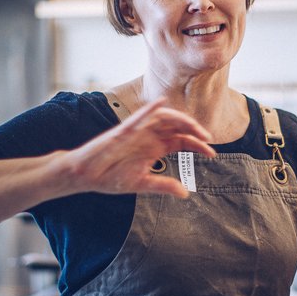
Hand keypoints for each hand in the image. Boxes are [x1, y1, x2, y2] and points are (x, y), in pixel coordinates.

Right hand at [69, 97, 215, 197]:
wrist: (85, 175)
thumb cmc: (110, 176)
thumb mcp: (141, 183)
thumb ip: (163, 185)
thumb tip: (185, 193)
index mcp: (154, 147)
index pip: (181, 141)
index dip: (198, 145)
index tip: (212, 154)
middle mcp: (148, 136)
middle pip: (176, 127)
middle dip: (194, 131)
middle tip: (208, 139)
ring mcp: (136, 132)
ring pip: (162, 118)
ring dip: (180, 120)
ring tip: (194, 128)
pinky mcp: (122, 131)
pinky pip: (137, 117)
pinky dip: (149, 109)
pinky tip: (160, 102)